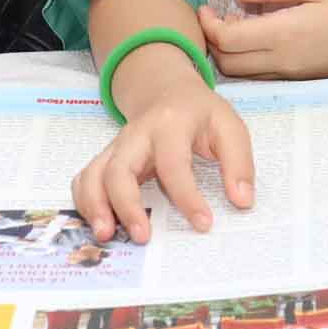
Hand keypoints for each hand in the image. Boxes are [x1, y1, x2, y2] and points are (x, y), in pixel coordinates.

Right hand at [73, 73, 253, 243]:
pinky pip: (85, 179)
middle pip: (119, 169)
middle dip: (126, 205)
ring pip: (93, 174)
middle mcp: (136, 135)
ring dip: (94, 207)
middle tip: (142, 238)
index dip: (187, 197)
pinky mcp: (106, 159)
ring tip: (106, 236)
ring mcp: (116, 147)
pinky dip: (85, 203)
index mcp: (170, 125)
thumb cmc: (200, 114)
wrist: (167, 90)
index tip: (203, 224)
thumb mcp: (229, 127)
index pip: (173, 164)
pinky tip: (100, 225)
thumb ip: (239, 163)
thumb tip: (242, 201)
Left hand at [198, 0, 327, 79]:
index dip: (208, 25)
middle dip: (212, 42)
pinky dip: (247, 60)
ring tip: (235, 24)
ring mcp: (291, 75)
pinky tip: (258, 37)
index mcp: (284, 35)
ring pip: (242, 74)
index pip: (227, 40)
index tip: (205, 6)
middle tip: (216, 15)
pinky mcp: (300, 80)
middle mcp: (282, 62)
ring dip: (228, 53)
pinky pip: (261, 75)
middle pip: (227, 64)